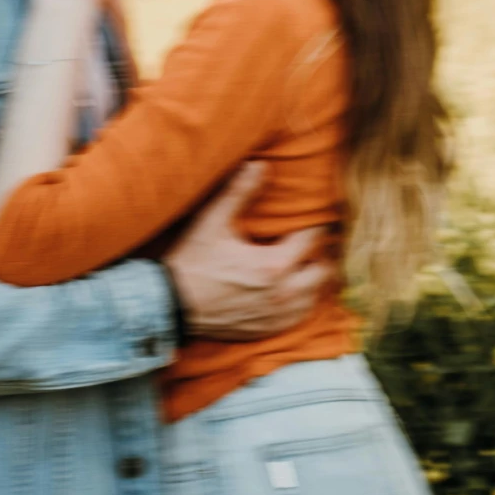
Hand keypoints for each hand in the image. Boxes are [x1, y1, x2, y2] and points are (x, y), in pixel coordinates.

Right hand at [166, 162, 332, 341]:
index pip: (312, 239)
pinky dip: (301, 302)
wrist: (171, 305)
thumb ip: (239, 192)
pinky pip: (300, 316)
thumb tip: (259, 164)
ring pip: (315, 295)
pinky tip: (291, 290)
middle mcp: (283, 293)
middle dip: (320, 254)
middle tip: (310, 241)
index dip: (314, 225)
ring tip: (303, 264)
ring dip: (313, 279)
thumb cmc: (192, 262)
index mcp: (274, 265)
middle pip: (323, 270)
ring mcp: (277, 316)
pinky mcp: (268, 330)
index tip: (312, 217)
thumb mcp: (212, 222)